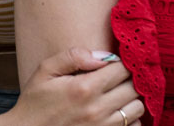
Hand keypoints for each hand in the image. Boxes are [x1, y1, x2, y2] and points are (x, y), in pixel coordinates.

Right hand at [8, 47, 140, 125]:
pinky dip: (130, 117)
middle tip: (118, 76)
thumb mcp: (45, 70)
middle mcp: (98, 108)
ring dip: (132, 98)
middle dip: (129, 78)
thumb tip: (104, 56)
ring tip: (118, 93)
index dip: (122, 61)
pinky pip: (133, 125)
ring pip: (138, 107)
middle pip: (134, 87)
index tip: (115, 62)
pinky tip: (116, 110)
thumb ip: (73, 57)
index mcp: (84, 87)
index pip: (122, 68)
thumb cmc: (35, 101)